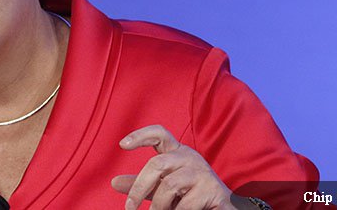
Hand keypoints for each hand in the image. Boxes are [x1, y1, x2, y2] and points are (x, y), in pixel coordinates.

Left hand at [110, 125, 235, 209]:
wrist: (222, 209)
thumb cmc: (189, 197)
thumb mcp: (162, 189)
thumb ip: (141, 185)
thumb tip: (114, 182)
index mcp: (177, 152)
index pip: (159, 133)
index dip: (140, 135)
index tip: (122, 145)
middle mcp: (190, 157)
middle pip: (156, 164)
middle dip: (138, 188)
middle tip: (129, 208)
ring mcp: (202, 172)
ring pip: (168, 186)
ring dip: (158, 206)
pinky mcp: (212, 189)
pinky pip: (184, 204)